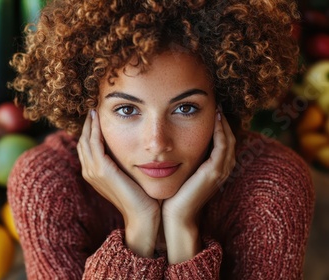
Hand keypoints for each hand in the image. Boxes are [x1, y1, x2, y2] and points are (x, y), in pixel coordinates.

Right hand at [77, 110, 160, 256]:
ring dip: (90, 123)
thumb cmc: (141, 197)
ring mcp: (93, 171)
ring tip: (95, 109)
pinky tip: (100, 117)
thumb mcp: (128, 176)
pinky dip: (96, 128)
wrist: (143, 215)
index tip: (97, 115)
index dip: (90, 130)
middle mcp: (89, 171)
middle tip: (93, 108)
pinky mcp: (101, 169)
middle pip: (83, 141)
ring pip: (86, 139)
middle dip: (88, 124)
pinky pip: (94, 142)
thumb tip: (130, 148)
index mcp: (93, 173)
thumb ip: (123, 163)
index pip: (87, 146)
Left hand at [162, 109, 235, 262]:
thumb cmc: (173, 194)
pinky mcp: (213, 173)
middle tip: (218, 102)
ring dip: (224, 122)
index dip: (220, 125)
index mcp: (214, 169)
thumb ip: (182, 157)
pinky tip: (215, 119)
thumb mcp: (180, 171)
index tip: (211, 108)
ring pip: (229, 140)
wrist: (174, 216)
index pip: (223, 141)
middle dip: (224, 120)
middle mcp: (221, 169)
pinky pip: (222, 147)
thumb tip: (172, 142)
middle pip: (230, 137)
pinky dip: (220, 132)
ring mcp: (220, 171)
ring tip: (218, 106)